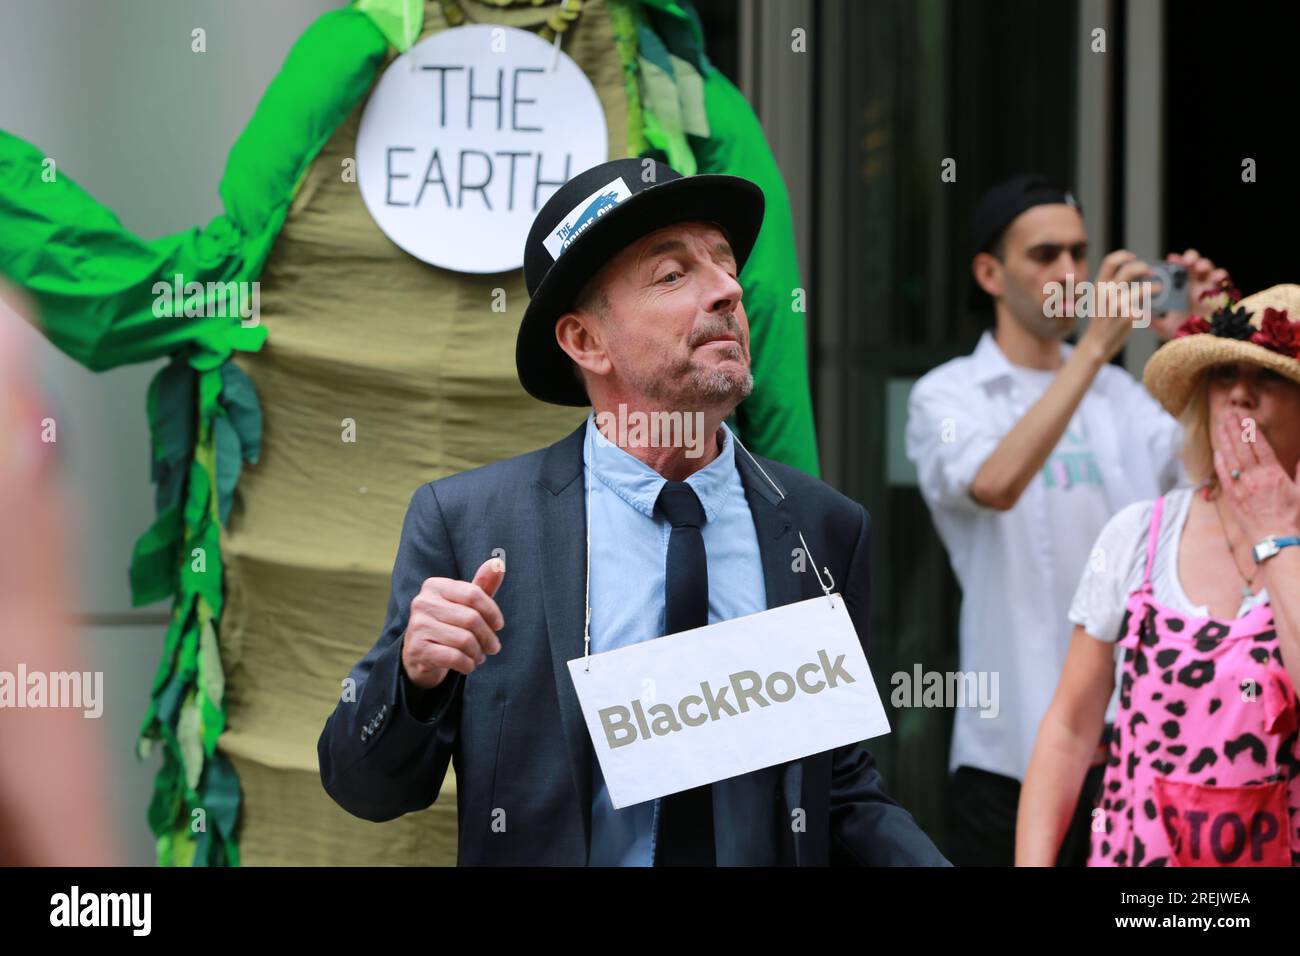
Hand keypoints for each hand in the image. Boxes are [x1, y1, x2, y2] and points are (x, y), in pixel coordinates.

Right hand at [402, 557, 505, 689]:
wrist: (420, 654)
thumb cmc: (448, 623)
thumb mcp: (465, 603)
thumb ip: (482, 585)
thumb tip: (497, 563)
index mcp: (435, 585)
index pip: (474, 594)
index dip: (492, 612)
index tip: (498, 625)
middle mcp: (422, 602)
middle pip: (472, 619)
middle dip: (488, 637)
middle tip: (493, 647)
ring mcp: (417, 626)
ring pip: (464, 640)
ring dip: (478, 653)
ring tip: (478, 655)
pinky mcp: (417, 649)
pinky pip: (454, 657)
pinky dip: (467, 664)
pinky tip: (468, 664)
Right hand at [1078, 249, 1149, 362]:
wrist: (1094, 344)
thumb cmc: (1101, 321)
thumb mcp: (1099, 300)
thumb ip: (1112, 286)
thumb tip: (1134, 273)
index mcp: (1098, 286)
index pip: (1110, 261)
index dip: (1124, 256)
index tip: (1133, 258)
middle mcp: (1106, 293)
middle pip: (1129, 270)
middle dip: (1144, 268)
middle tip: (1151, 272)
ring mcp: (1116, 304)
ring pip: (1142, 289)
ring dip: (1155, 287)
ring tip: (1159, 289)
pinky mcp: (1125, 317)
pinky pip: (1144, 307)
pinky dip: (1150, 307)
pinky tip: (1151, 309)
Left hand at [1150, 249, 1230, 342]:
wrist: (1203, 345)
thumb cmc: (1185, 334)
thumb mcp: (1165, 328)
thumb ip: (1152, 322)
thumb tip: (1139, 314)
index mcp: (1180, 289)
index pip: (1177, 271)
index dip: (1175, 263)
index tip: (1170, 260)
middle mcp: (1195, 285)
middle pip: (1193, 264)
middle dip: (1190, 258)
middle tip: (1184, 262)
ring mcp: (1209, 287)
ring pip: (1208, 268)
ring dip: (1203, 264)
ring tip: (1198, 267)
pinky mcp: (1222, 293)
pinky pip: (1224, 280)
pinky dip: (1221, 275)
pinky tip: (1215, 277)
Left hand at [1213, 410, 1299, 546]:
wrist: (1278, 541)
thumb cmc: (1293, 517)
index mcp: (1274, 474)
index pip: (1260, 446)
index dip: (1251, 430)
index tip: (1246, 418)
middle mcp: (1255, 478)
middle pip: (1243, 447)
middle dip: (1235, 429)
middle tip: (1229, 414)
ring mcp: (1242, 487)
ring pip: (1231, 458)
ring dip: (1225, 440)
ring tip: (1221, 426)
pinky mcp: (1232, 498)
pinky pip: (1224, 476)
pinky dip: (1220, 462)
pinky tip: (1217, 451)